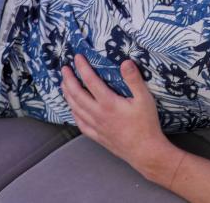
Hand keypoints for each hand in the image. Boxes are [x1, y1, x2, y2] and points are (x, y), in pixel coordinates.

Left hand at [61, 54, 171, 171]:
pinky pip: (80, 124)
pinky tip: (73, 109)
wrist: (145, 152)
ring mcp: (96, 126)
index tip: (77, 57)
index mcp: (108, 103)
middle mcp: (98, 114)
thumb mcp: (144, 98)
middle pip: (77, 94)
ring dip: (67, 95)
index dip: (82, 67)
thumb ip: (134, 79)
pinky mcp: (98, 136)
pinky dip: (73, 114)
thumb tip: (125, 62)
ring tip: (63, 85)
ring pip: (75, 108)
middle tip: (64, 69)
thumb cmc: (146, 124)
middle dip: (68, 79)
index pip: (90, 81)